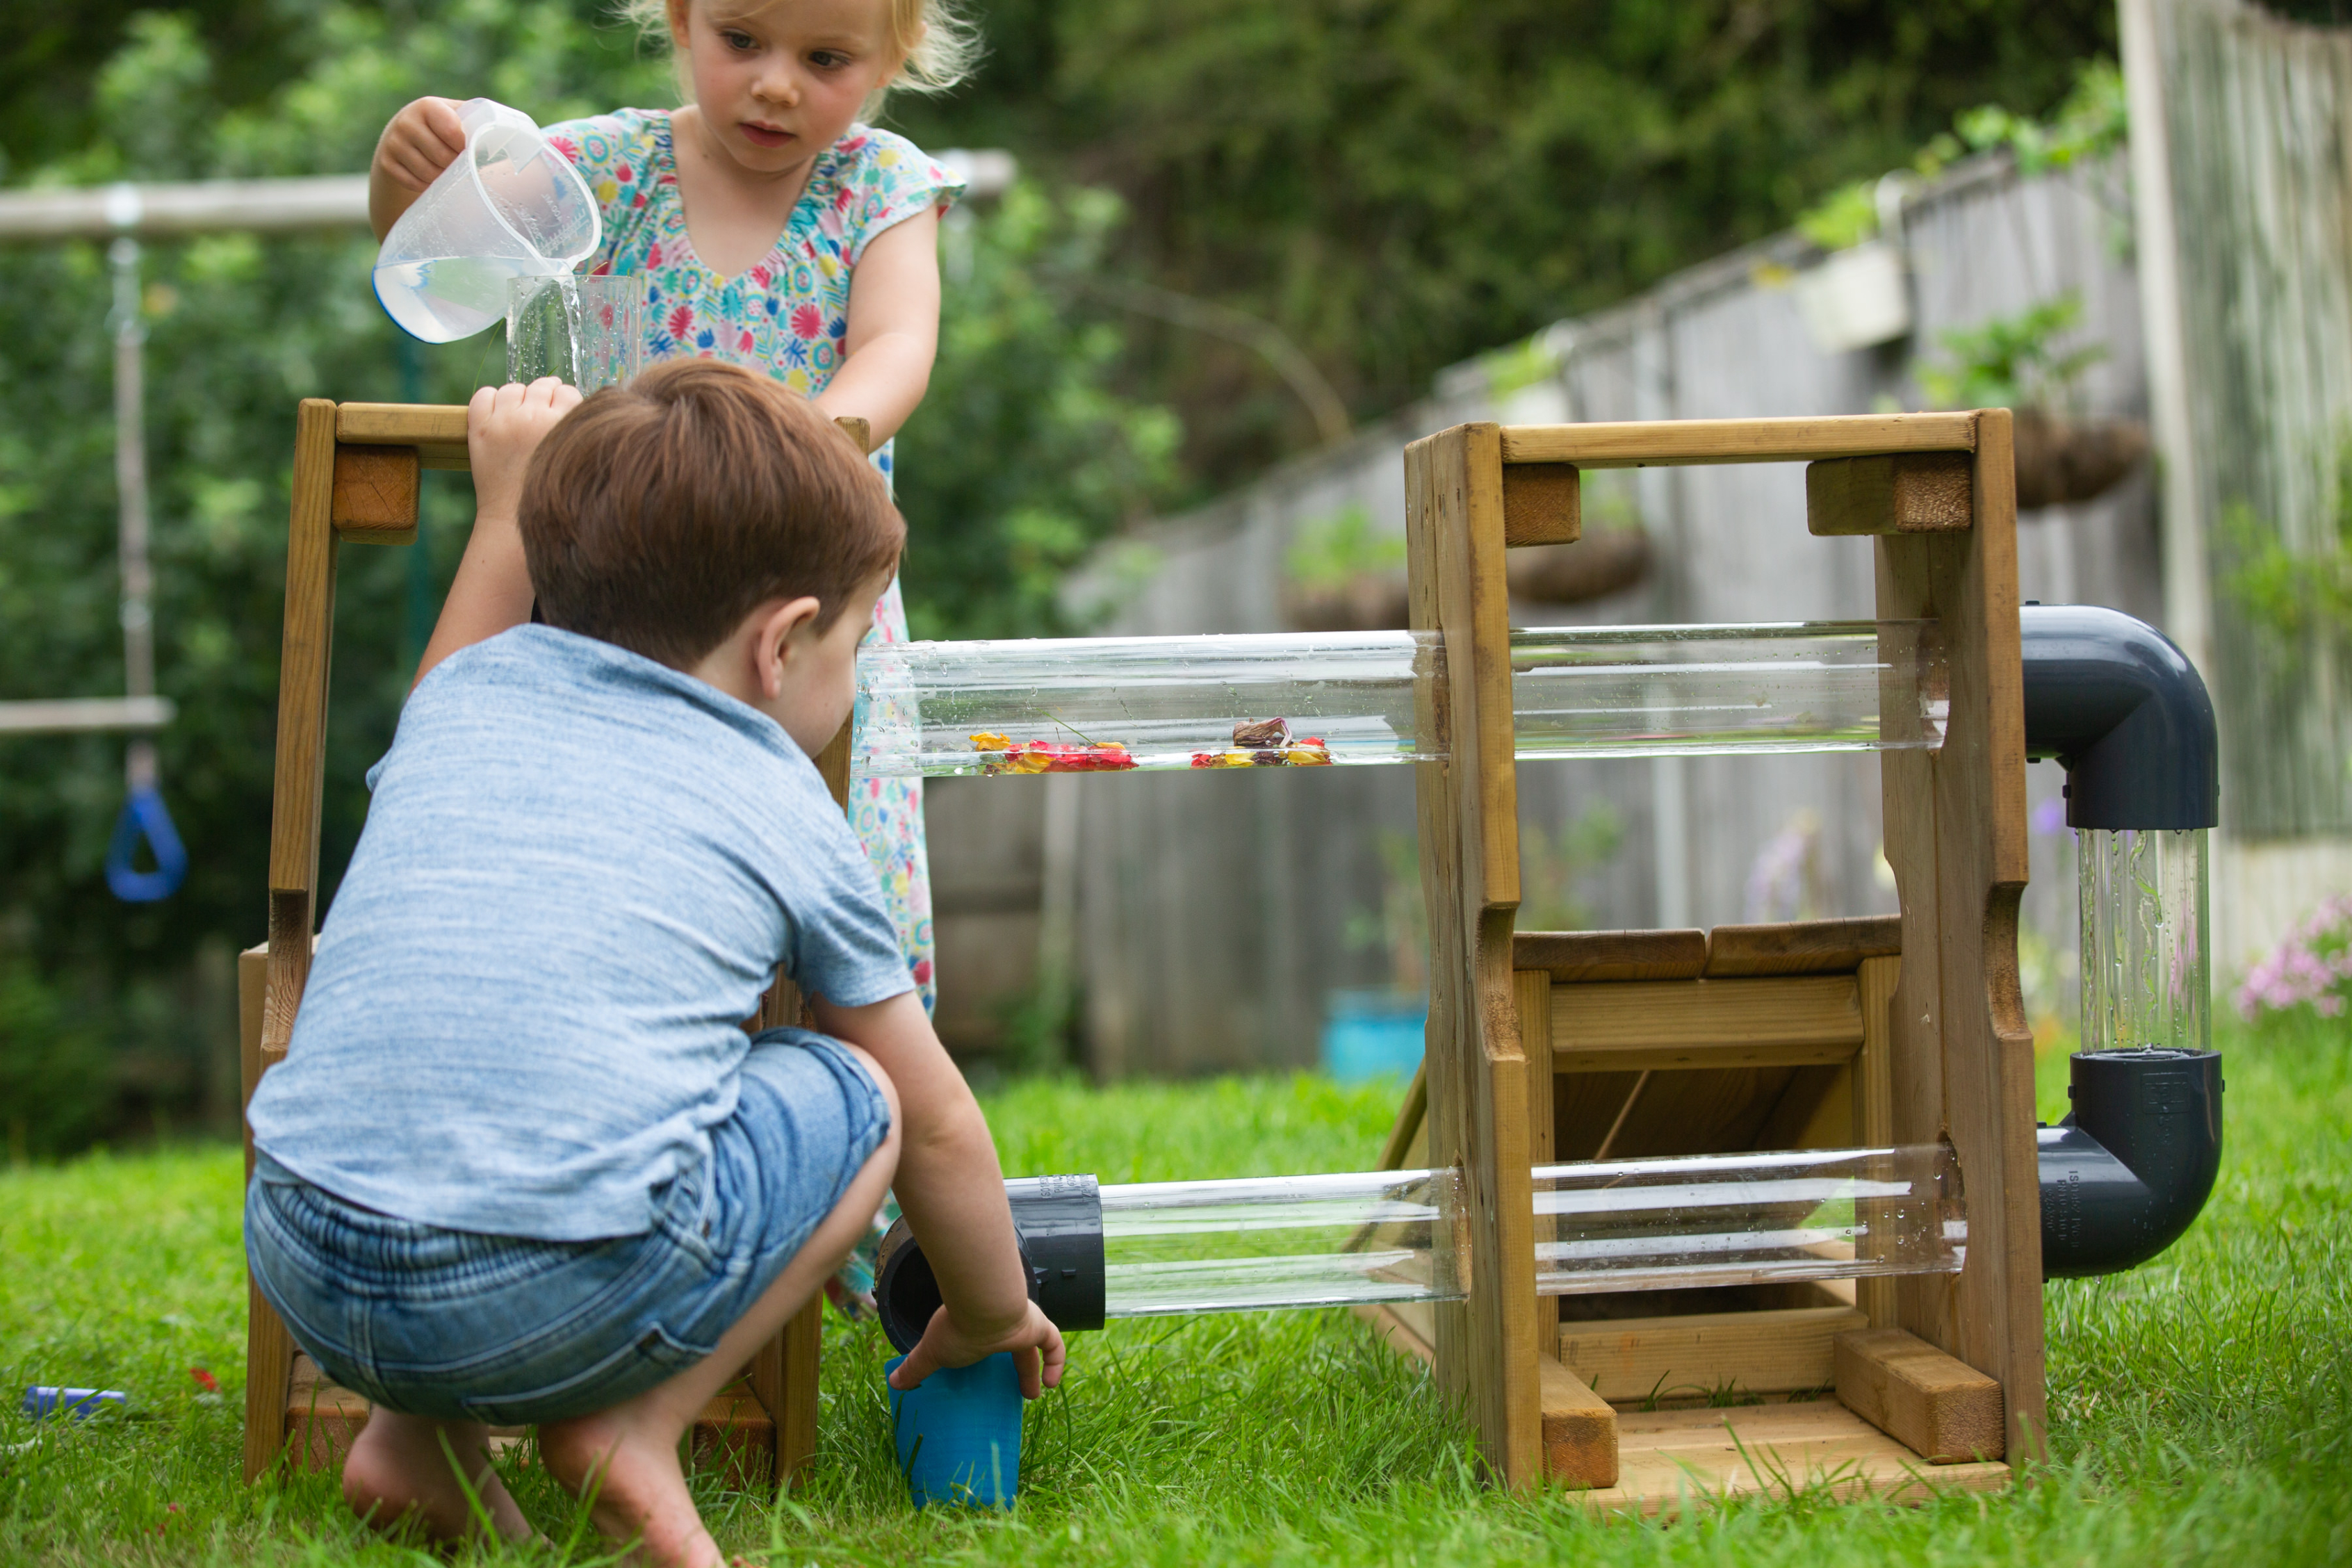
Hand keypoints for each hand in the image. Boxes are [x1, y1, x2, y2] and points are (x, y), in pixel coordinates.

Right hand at [375, 97, 468, 195]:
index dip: (465, 146)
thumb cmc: (442, 125)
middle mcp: (406, 122)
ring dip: (443, 178)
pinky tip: (431, 177)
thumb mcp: (456, 114)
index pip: (453, 132)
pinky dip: (426, 185)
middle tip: (461, 165)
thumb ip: (476, 120)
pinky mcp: (386, 162)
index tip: (469, 150)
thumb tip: (516, 137)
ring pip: (428, 172)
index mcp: (428, 106)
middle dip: (456, 165)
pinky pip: (413, 182)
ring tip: (448, 171)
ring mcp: (394, 143)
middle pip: (442, 157)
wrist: (403, 132)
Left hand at [467, 379, 580, 525]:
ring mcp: (503, 421)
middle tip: (542, 413)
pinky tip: (497, 413)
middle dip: (545, 395)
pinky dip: (491, 399)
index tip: (562, 411)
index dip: (566, 400)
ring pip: (514, 388)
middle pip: (543, 386)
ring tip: (520, 414)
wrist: (513, 521)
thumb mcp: (573, 460)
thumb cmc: (549, 495)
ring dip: (519, 397)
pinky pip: (484, 395)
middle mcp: (533, 417)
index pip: (568, 393)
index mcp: (562, 425)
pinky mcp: (479, 428)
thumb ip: (573, 431)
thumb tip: (569, 404)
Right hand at [887, 1299, 1065, 1399]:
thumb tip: (894, 1382)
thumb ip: (915, 1367)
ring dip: (1037, 1367)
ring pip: (1037, 1343)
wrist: (980, 1305)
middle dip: (1022, 1370)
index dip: (994, 1360)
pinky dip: (1056, 1363)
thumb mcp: (933, 1352)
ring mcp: (1024, 1324)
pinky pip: (1054, 1345)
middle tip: (1024, 1393)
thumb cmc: (956, 1327)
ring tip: (1035, 1392)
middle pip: (1019, 1349)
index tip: (995, 1379)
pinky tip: (1050, 1385)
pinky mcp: (1037, 1326)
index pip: (994, 1345)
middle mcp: (1006, 1324)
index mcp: (984, 1330)